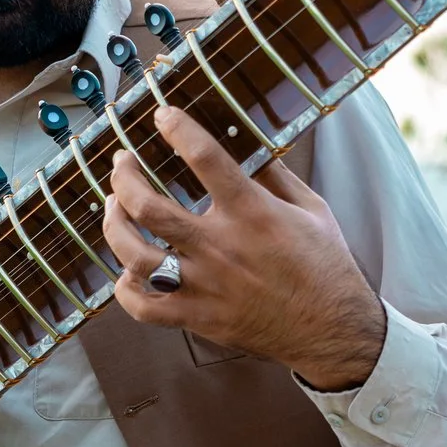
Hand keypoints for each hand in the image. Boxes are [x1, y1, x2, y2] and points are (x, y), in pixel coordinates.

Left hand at [100, 106, 386, 391]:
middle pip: (148, 206)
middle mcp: (220, 247)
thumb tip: (251, 144)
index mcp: (251, 213)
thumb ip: (277, 175)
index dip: (177, 129)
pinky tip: (126, 271)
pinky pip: (143, 307)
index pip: (204, 158)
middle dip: (124, 177)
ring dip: (114, 225)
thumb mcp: (312, 209)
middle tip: (121, 162)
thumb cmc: (325, 267)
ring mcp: (204, 285)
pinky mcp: (198, 317)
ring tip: (112, 207)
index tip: (163, 115)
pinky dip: (125, 289)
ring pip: (135, 255)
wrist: (334, 331)